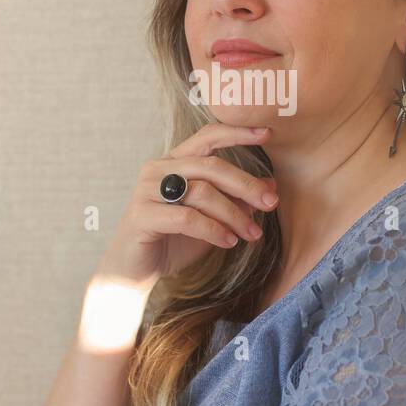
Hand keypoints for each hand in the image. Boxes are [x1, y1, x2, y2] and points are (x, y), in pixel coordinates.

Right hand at [94, 123, 278, 292]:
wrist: (134, 272)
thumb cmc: (173, 241)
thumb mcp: (212, 219)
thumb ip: (235, 200)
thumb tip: (270, 186)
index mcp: (174, 162)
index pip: (207, 137)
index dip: (237, 133)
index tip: (267, 133)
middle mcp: (158, 170)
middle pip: (211, 166)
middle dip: (245, 184)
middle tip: (271, 203)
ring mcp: (147, 191)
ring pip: (202, 192)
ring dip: (234, 214)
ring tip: (252, 233)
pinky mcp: (142, 215)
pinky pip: (186, 217)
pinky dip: (213, 229)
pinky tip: (229, 242)